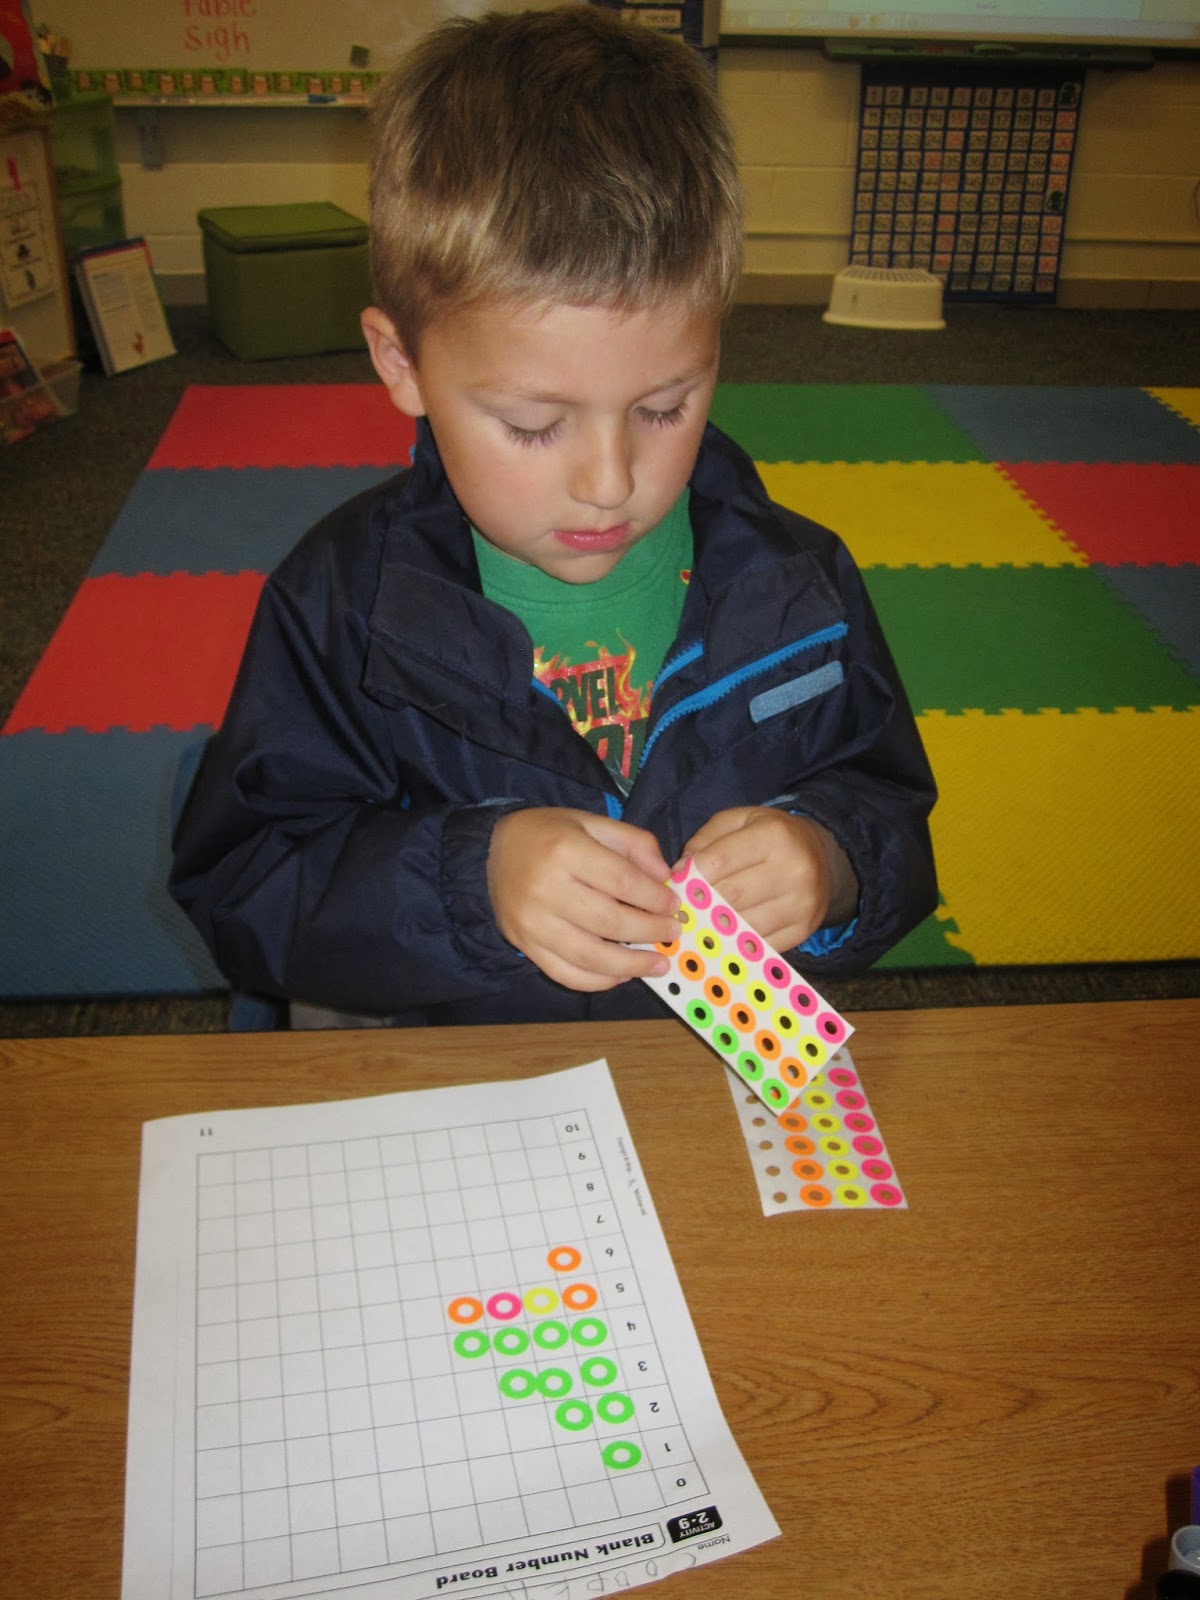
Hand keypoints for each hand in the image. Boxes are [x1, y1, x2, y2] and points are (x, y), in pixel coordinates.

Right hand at [487, 809, 680, 991]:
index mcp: (565, 849)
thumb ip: (633, 843)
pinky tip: (621, 975)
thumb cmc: (549, 834)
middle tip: (672, 934)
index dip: (654, 898)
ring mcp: (532, 922)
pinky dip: (597, 981)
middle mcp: (545, 888)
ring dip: (630, 965)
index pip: (621, 881)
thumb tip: (665, 877)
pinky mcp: (524, 945)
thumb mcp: (592, 822)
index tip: (673, 906)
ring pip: (589, 955)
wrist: (492, 850)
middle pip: (609, 920)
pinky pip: (565, 973)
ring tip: (658, 964)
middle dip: (649, 931)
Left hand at [681, 807, 857, 952]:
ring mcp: (800, 904)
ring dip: (714, 927)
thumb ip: (705, 839)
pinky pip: (759, 944)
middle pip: (729, 896)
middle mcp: (793, 870)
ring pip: (742, 925)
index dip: (691, 875)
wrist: (824, 858)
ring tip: (697, 923)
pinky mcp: (802, 929)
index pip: (720, 861)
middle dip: (699, 903)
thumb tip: (680, 872)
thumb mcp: (740, 820)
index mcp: (774, 836)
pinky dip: (736, 943)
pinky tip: (722, 936)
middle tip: (680, 907)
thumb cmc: (772, 836)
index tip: (675, 883)